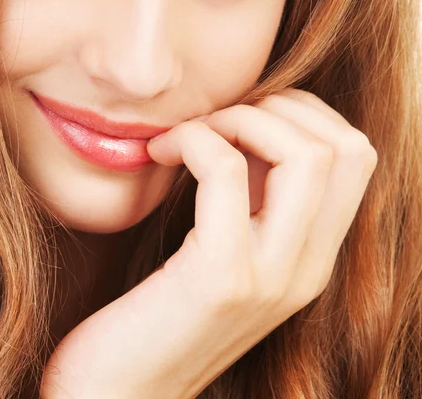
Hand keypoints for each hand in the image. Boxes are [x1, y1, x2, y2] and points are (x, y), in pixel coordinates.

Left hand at [39, 88, 377, 398]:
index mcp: (311, 256)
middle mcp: (307, 269)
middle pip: (345, 147)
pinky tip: (159, 152)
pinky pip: (224, 172)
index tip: (241, 118)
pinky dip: (193, 139)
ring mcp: (271, 277)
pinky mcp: (219, 278)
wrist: (120, 392)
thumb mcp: (221, 244)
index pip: (355, 154)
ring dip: (237, 119)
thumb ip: (249, 195)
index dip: (302, 112)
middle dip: (276, 107)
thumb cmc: (157, 308)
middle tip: (215, 121)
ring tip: (187, 136)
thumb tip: (244, 123)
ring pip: (305, 155)